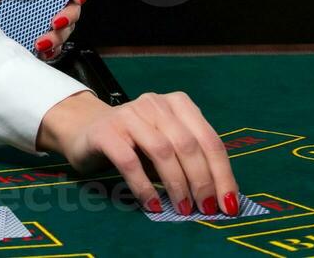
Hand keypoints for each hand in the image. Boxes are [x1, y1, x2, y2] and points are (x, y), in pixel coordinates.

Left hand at [0, 0, 89, 59]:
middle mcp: (44, 0)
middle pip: (73, 5)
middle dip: (70, 15)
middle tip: (55, 22)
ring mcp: (44, 21)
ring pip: (68, 28)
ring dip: (58, 36)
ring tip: (39, 42)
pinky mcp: (41, 40)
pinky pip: (58, 47)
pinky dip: (53, 50)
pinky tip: (41, 50)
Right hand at [36, 89, 241, 216]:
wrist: (84, 130)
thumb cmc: (135, 144)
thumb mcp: (167, 146)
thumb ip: (190, 162)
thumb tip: (221, 197)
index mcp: (177, 104)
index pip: (209, 139)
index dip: (222, 174)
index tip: (228, 204)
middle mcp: (154, 104)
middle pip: (188, 145)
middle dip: (202, 181)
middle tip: (205, 209)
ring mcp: (128, 115)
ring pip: (162, 151)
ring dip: (177, 184)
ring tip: (182, 209)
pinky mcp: (105, 132)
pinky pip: (130, 162)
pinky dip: (144, 186)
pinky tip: (152, 204)